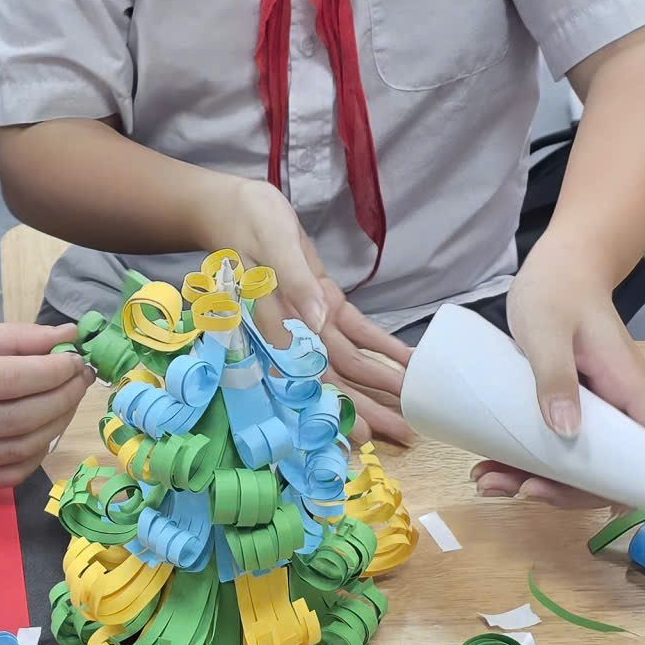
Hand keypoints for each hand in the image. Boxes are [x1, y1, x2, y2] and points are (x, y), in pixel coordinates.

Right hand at [0, 323, 95, 488]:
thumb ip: (11, 338)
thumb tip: (67, 337)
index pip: (14, 379)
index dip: (56, 370)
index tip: (77, 359)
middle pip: (22, 417)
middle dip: (63, 397)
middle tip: (79, 379)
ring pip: (19, 449)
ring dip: (56, 425)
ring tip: (65, 401)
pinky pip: (5, 476)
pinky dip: (34, 455)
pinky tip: (42, 432)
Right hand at [210, 177, 414, 446]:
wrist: (234, 207)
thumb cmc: (248, 222)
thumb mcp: (272, 243)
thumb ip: (294, 280)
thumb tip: (317, 321)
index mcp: (277, 324)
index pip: (309, 377)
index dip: (336, 407)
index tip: (361, 437)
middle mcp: (295, 330)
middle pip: (335, 377)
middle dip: (368, 407)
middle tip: (402, 434)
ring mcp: (311, 318)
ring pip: (350, 360)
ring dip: (380, 382)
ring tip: (411, 407)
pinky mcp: (323, 301)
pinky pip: (356, 329)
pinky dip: (381, 345)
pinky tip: (405, 361)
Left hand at [472, 244, 644, 506]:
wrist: (559, 266)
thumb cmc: (558, 290)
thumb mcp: (548, 330)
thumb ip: (555, 376)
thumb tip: (566, 431)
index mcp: (630, 389)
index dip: (643, 484)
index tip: (594, 498)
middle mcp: (620, 408)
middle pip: (613, 471)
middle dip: (564, 491)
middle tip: (515, 487)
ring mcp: (596, 411)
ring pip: (578, 464)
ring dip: (535, 480)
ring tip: (486, 479)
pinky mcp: (571, 409)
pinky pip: (557, 447)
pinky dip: (525, 461)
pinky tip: (490, 464)